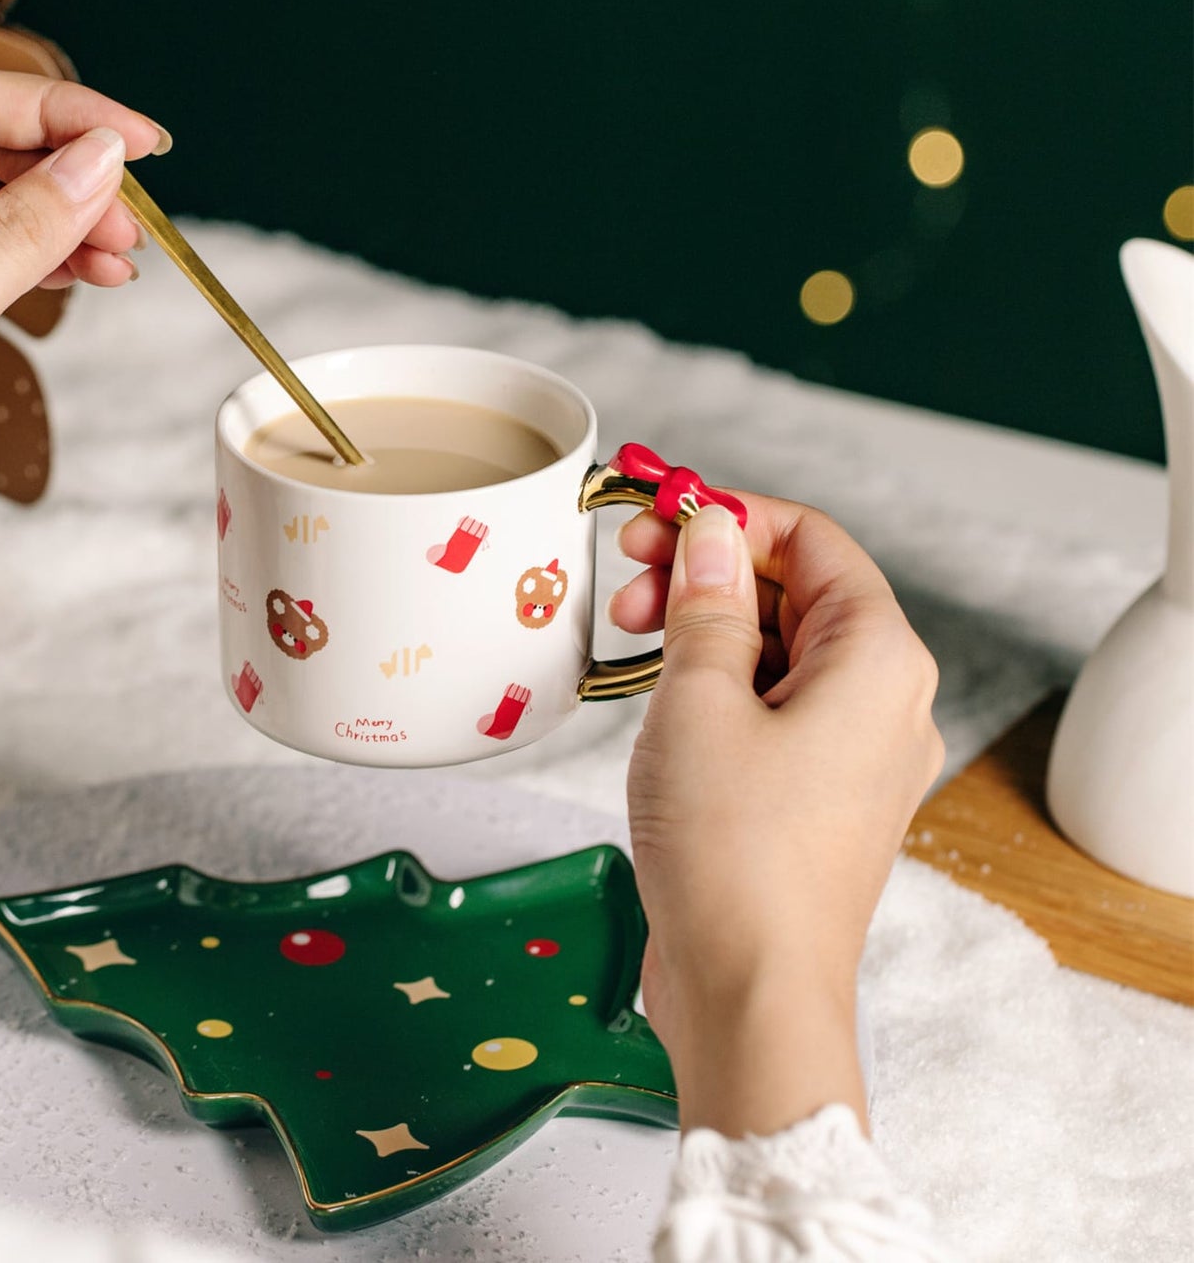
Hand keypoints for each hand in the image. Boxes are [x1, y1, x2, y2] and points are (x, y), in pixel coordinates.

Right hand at [609, 499, 942, 1136]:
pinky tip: (659, 695)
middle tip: (626, 583)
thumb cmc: (733, 855)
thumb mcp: (700, 702)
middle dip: (708, 573)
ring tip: (629, 642)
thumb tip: (708, 532)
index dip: (728, 516)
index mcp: (878, 659)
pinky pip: (774, 708)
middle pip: (797, 592)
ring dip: (706, 630)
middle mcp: (885, 699)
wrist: (751, 994)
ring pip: (780, 651)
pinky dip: (719, 686)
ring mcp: (856, 752)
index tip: (655, 516)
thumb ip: (707, 604)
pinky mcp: (820, 794)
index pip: (809, 540)